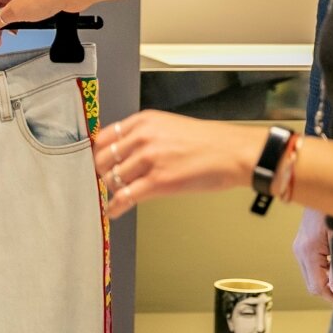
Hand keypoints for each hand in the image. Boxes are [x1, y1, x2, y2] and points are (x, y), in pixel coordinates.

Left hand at [93, 111, 263, 218]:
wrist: (234, 153)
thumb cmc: (208, 142)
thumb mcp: (169, 125)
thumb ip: (144, 134)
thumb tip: (124, 151)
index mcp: (144, 121)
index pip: (105, 138)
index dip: (98, 154)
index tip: (98, 164)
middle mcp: (143, 137)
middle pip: (103, 159)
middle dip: (102, 174)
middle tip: (105, 182)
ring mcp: (150, 159)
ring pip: (113, 179)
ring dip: (112, 191)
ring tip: (117, 196)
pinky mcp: (159, 181)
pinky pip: (125, 197)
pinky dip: (115, 207)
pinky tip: (114, 211)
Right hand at [293, 209, 332, 301]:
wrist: (323, 189)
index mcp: (308, 251)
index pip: (317, 287)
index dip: (332, 297)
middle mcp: (299, 251)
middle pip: (312, 285)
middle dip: (329, 291)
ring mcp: (299, 247)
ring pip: (311, 277)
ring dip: (326, 281)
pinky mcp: (302, 244)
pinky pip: (311, 266)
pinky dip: (322, 271)